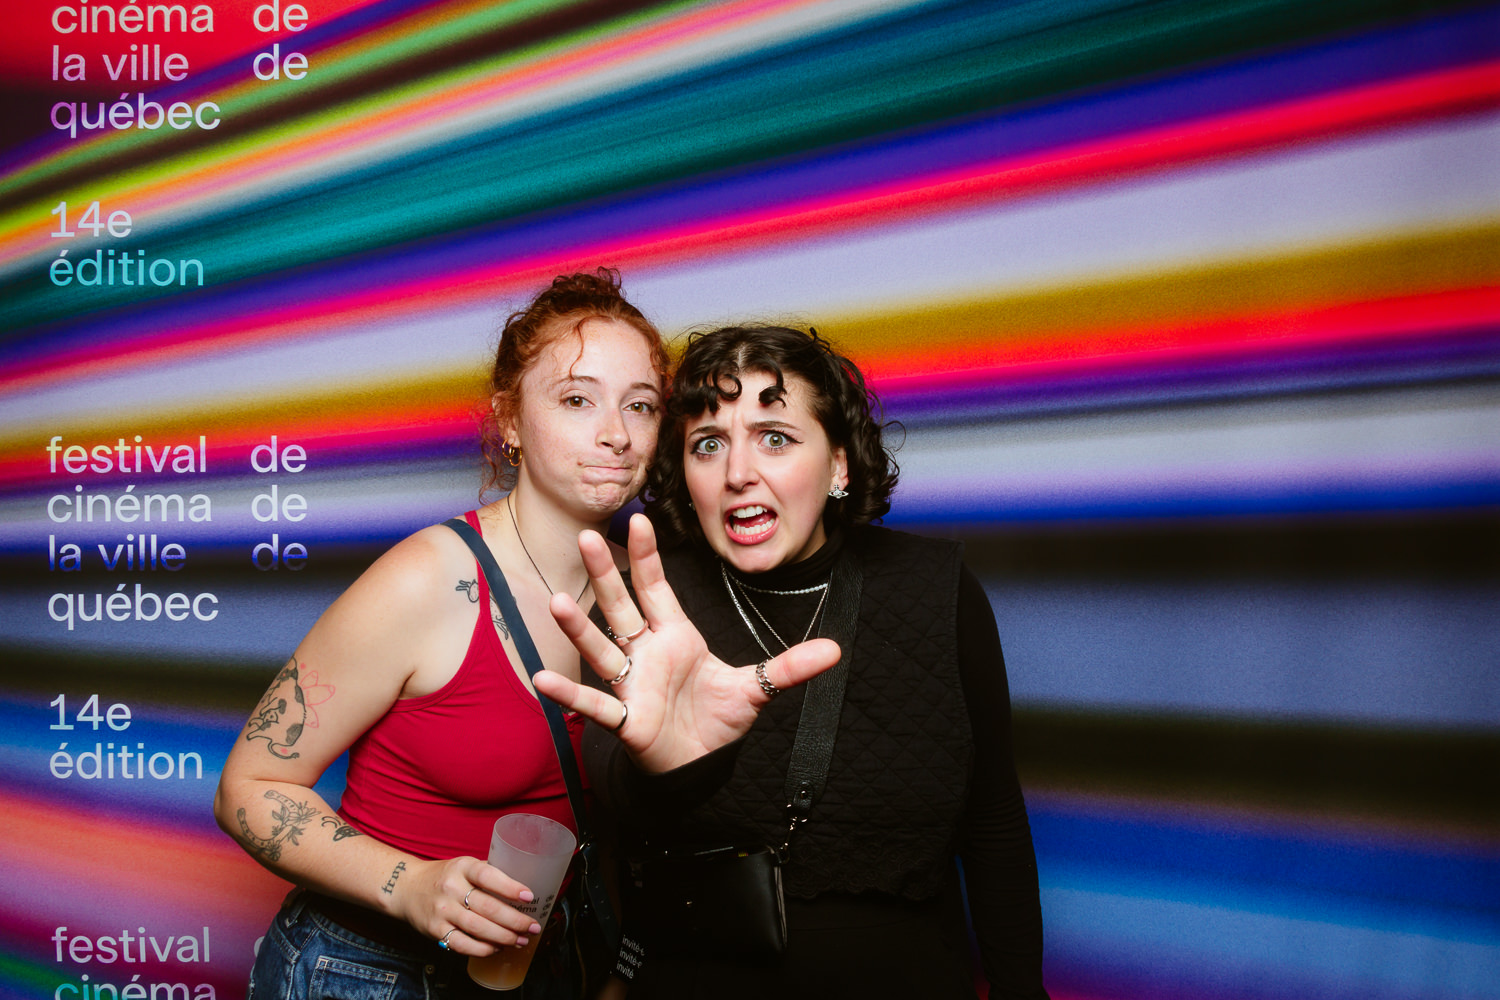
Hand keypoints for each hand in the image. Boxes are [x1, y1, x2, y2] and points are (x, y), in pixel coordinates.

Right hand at [391, 856, 543, 955]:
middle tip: (532, 927)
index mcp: (462, 867)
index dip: (510, 887)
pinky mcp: (435, 930)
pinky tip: (496, 948)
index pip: (488, 876)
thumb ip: (488, 872)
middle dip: (515, 920)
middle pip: (487, 907)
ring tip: (520, 941)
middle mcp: (451, 887)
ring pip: (477, 928)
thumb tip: (522, 886)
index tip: (529, 896)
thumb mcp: (464, 865)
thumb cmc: (444, 876)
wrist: (406, 888)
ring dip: (503, 937)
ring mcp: (442, 910)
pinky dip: (482, 949)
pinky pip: (462, 944)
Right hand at [535, 514, 840, 773]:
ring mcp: (632, 683)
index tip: (640, 519)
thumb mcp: (758, 689)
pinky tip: (543, 680)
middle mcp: (646, 652)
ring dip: (580, 627)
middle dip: (607, 573)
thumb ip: (790, 668)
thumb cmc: (716, 719)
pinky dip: (570, 694)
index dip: (648, 556)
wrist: (700, 764)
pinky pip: (596, 704)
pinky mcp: (627, 718)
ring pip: (602, 648)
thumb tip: (836, 649)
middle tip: (588, 536)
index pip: (657, 588)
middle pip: (622, 606)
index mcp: (674, 636)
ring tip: (559, 601)